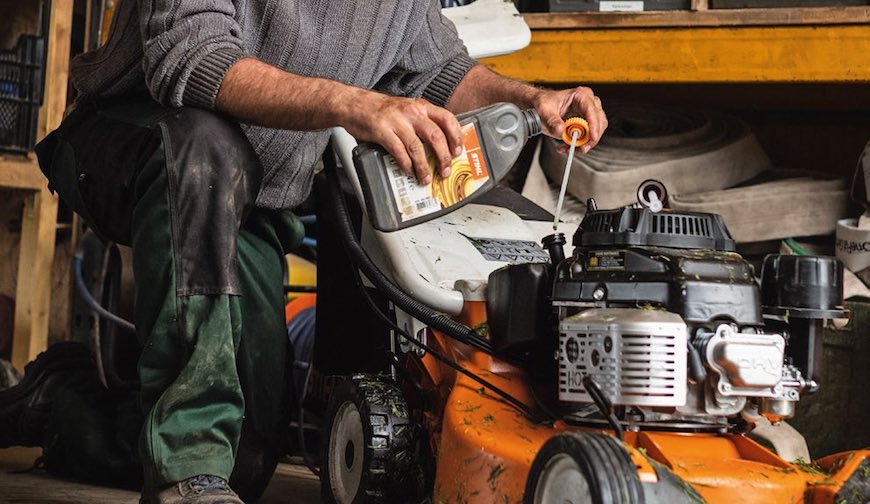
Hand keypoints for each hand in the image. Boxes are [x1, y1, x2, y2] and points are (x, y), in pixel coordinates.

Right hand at [340, 91, 462, 184]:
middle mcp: (412, 112)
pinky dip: (406, 164)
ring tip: (425, 178)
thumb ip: (422, 122)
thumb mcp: (407, 109)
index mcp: (421, 106)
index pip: (447, 119)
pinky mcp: (382, 131)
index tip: (458, 151)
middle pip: (436, 136)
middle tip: (445, 170)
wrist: (354, 103)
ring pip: (417, 148)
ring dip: (424, 167)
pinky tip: (408, 171)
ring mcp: (397, 121)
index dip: (456, 136)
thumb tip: (438, 146)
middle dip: (443, 157)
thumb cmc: (381, 110)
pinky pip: (399, 151)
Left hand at [532, 86, 607, 154]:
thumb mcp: (544, 110)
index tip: (592, 137)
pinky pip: (588, 138)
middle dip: (590, 138)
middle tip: (578, 148)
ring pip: (596, 132)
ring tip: (566, 147)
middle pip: (599, 122)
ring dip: (583, 144)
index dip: (594, 124)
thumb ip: (551, 120)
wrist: (539, 107)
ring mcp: (589, 114)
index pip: (591, 109)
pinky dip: (579, 145)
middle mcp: (588, 103)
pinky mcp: (586, 125)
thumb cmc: (544, 103)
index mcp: (580, 95)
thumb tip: (560, 130)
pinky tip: (566, 146)